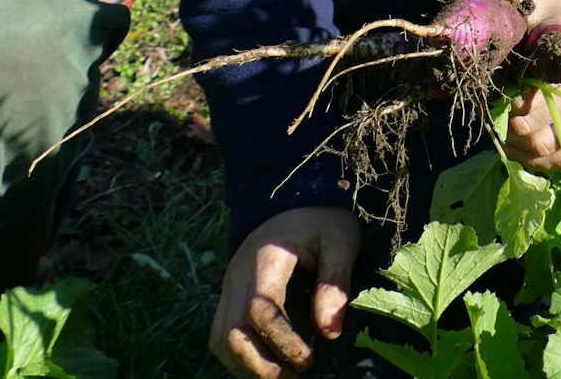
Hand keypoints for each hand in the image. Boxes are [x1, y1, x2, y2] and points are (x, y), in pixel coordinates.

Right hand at [210, 206, 359, 378]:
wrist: (293, 200)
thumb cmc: (322, 220)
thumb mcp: (341, 239)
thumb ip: (335, 282)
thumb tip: (330, 333)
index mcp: (267, 258)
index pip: (261, 309)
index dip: (282, 341)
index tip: (308, 359)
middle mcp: (238, 275)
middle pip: (231, 332)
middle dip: (260, 364)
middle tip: (295, 375)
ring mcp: (229, 287)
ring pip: (220, 339)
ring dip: (246, 366)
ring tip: (282, 375)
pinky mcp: (229, 297)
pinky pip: (221, 336)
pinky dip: (239, 358)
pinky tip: (266, 365)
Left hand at [503, 0, 560, 170]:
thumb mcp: (539, 4)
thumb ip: (509, 27)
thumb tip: (469, 53)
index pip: (538, 103)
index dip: (510, 108)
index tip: (498, 100)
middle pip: (544, 135)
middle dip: (513, 131)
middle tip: (499, 118)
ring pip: (557, 153)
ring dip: (524, 151)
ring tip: (506, 136)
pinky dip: (545, 161)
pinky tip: (525, 149)